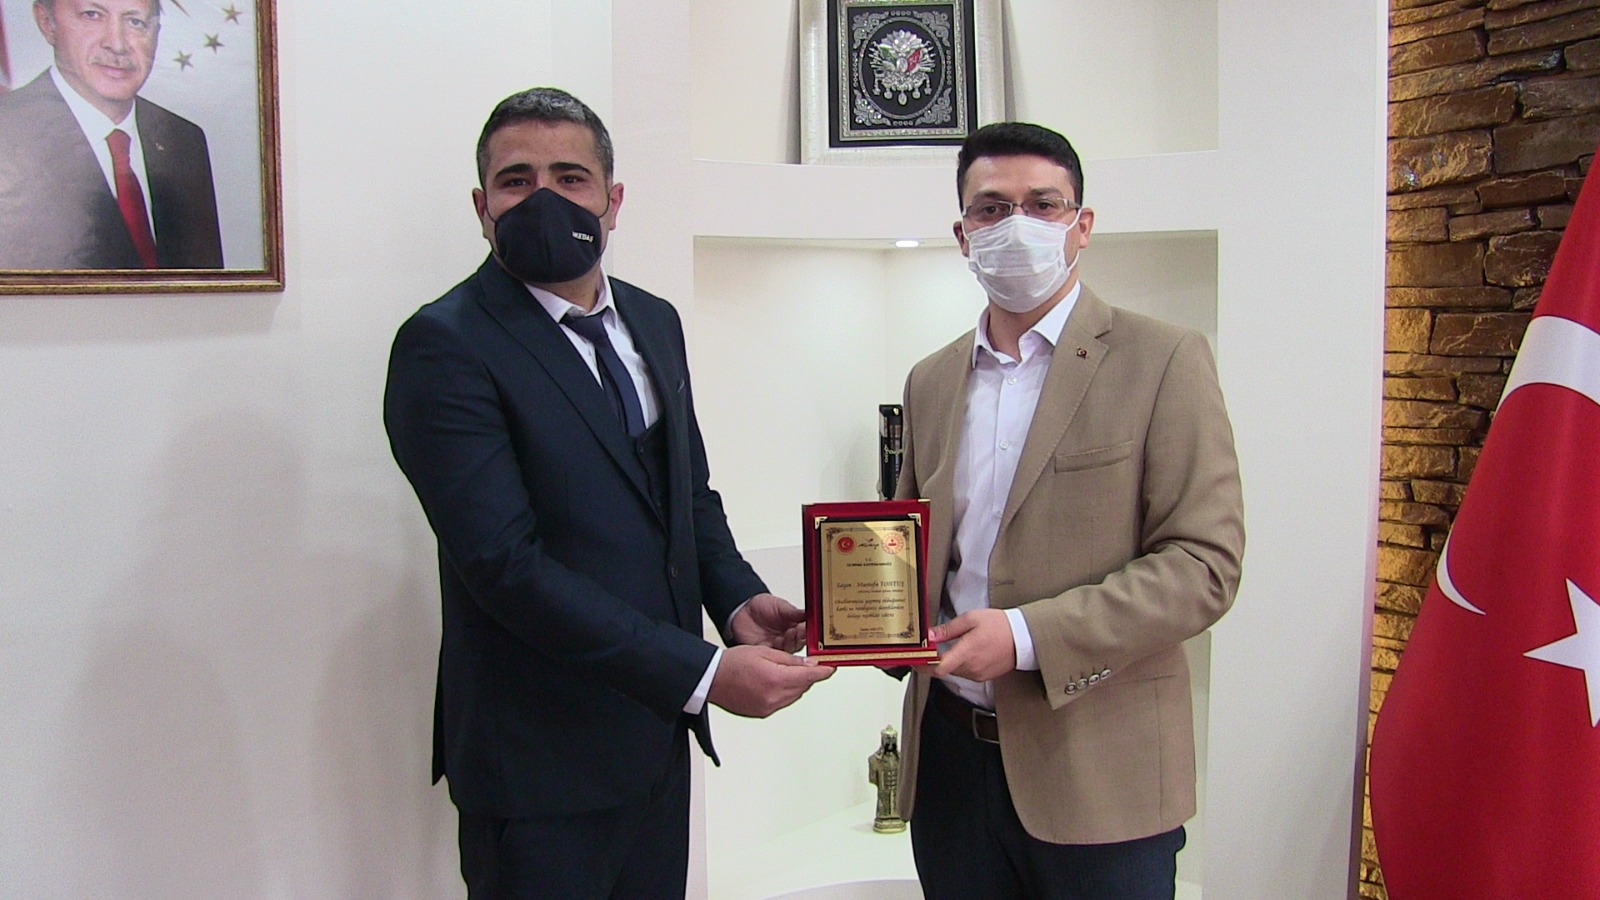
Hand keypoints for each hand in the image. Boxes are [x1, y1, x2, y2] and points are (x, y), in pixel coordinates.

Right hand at [708, 645, 833, 717]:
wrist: (711, 679)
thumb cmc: (732, 663)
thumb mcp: (765, 652)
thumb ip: (789, 660)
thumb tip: (808, 665)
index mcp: (776, 680)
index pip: (809, 677)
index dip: (824, 671)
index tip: (831, 667)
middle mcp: (774, 698)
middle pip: (803, 687)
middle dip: (808, 676)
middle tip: (810, 665)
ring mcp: (768, 708)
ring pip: (794, 696)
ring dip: (797, 685)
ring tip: (789, 671)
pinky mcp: (762, 713)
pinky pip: (782, 703)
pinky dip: (785, 693)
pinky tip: (777, 682)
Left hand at [729, 592, 805, 651]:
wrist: (742, 611)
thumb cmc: (762, 607)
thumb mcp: (780, 606)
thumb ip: (794, 612)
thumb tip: (811, 612)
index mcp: (795, 625)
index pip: (807, 630)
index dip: (809, 630)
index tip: (809, 626)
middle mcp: (789, 638)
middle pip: (800, 642)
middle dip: (800, 637)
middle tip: (799, 630)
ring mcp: (778, 646)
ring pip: (789, 649)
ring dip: (790, 642)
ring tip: (789, 633)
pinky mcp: (767, 652)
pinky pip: (775, 656)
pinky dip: (777, 651)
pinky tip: (777, 643)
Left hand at [918, 609, 1016, 682]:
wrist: (1023, 638)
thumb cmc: (1000, 626)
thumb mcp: (971, 619)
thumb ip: (948, 629)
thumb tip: (930, 635)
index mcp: (967, 652)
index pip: (939, 668)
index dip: (924, 665)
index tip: (916, 658)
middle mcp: (971, 668)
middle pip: (943, 670)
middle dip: (933, 660)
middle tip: (928, 648)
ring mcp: (977, 674)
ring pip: (953, 671)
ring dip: (947, 661)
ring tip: (949, 646)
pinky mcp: (983, 677)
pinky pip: (964, 673)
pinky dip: (959, 664)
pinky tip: (964, 651)